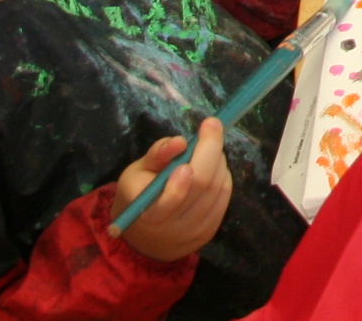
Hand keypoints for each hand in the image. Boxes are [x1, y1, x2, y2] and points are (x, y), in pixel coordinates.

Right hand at [113, 120, 231, 262]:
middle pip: (202, 186)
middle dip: (210, 150)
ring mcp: (193, 232)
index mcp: (147, 213)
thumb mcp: (137, 172)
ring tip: (209, 148)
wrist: (147, 235)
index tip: (187, 144)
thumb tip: (180, 142)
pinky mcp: (209, 231)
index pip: (171, 199)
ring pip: (217, 188)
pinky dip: (222, 175)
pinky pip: (224, 196)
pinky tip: (214, 166)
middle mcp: (172, 228)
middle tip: (211, 126)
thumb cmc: (140, 194)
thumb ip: (157, 155)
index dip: (183, 175)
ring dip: (218, 160)